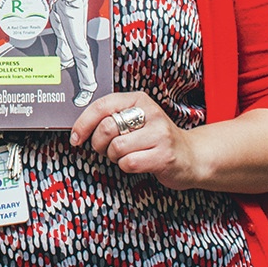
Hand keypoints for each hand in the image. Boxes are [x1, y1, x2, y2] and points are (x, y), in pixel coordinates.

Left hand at [68, 92, 202, 190]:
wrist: (191, 156)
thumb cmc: (156, 138)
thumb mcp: (136, 119)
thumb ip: (112, 117)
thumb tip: (79, 128)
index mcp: (139, 100)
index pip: (102, 105)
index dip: (83, 123)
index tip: (75, 137)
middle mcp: (151, 113)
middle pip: (106, 128)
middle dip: (99, 144)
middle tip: (106, 149)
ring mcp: (160, 134)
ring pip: (116, 147)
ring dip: (114, 157)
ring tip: (126, 155)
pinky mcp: (164, 156)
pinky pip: (129, 163)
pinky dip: (126, 166)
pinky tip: (137, 163)